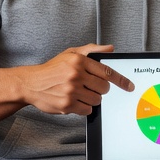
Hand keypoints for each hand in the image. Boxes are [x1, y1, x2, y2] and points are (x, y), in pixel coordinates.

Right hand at [0, 44, 134, 133]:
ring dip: (92, 99)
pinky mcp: (67, 105)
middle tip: (90, 87)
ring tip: (79, 93)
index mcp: (79, 61)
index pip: (107, 72)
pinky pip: (87, 110)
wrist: (30, 84)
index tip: (129, 86)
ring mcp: (71, 91)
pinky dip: (84, 108)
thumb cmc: (52, 69)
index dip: (121, 81)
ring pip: (97, 100)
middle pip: (104, 88)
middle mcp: (75, 75)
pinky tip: (74, 101)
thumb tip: (110, 49)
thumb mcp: (70, 54)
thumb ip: (91, 50)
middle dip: (101, 90)